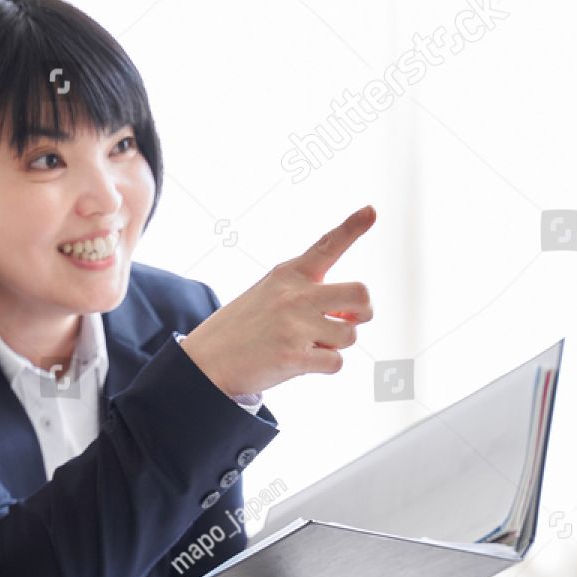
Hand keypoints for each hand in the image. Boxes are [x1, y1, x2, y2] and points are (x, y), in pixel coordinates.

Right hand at [179, 206, 375, 396]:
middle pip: (360, 295)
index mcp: (287, 275)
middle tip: (347, 321)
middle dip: (363, 312)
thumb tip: (346, 313)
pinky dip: (324, 365)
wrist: (205, 362)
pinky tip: (300, 362)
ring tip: (307, 345)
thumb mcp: (266, 293)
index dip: (352, 227)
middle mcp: (295, 296)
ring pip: (350, 335)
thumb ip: (305, 293)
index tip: (371, 211)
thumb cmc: (240, 329)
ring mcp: (295, 326)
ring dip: (335, 345)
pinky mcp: (294, 356)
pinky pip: (335, 362)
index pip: (326, 246)